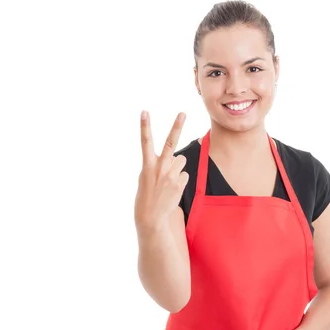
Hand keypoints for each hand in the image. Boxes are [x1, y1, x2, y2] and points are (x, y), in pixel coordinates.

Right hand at [134, 110, 188, 231]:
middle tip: (183, 113)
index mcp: (147, 164)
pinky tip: (172, 190)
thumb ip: (159, 165)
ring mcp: (170, 175)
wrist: (150, 217)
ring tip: (168, 181)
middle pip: (170, 143)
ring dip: (177, 168)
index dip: (144, 126)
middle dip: (177, 126)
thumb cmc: (146, 195)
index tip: (144, 112)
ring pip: (181, 161)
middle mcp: (159, 167)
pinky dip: (180, 181)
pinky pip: (184, 175)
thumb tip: (180, 158)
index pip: (145, 142)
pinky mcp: (179, 184)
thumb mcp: (146, 177)